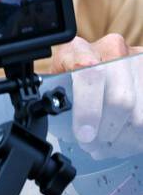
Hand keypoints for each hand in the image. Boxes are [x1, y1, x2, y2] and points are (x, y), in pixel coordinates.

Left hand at [51, 35, 142, 159]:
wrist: (105, 62)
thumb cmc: (75, 77)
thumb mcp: (60, 81)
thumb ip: (61, 97)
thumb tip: (62, 122)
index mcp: (80, 48)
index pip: (89, 74)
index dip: (88, 109)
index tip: (85, 135)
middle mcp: (113, 49)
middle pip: (121, 100)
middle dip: (106, 132)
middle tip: (93, 145)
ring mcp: (138, 61)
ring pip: (139, 114)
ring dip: (124, 139)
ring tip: (108, 145)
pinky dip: (137, 137)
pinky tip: (125, 139)